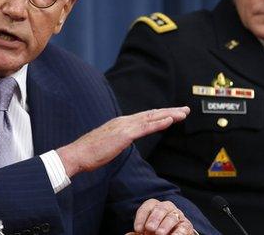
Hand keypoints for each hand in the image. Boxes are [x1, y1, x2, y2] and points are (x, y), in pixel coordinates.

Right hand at [57, 107, 189, 176]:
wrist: (77, 154)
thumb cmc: (90, 153)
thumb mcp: (108, 144)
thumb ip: (117, 140)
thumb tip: (122, 142)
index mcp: (121, 123)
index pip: (145, 117)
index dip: (160, 114)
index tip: (173, 113)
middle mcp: (124, 121)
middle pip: (152, 114)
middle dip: (170, 111)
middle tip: (185, 109)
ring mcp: (124, 127)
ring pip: (152, 118)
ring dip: (169, 114)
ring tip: (183, 113)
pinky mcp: (124, 135)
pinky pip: (146, 128)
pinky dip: (159, 123)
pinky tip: (170, 120)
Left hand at [127, 199, 195, 234]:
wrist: (173, 233)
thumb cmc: (156, 231)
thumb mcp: (146, 231)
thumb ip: (139, 231)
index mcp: (155, 206)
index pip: (148, 206)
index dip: (142, 217)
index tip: (137, 230)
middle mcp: (167, 208)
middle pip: (160, 208)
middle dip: (154, 218)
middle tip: (149, 228)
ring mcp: (178, 216)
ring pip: (172, 217)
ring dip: (165, 225)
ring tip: (159, 234)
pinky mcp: (186, 225)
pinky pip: (183, 227)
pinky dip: (178, 232)